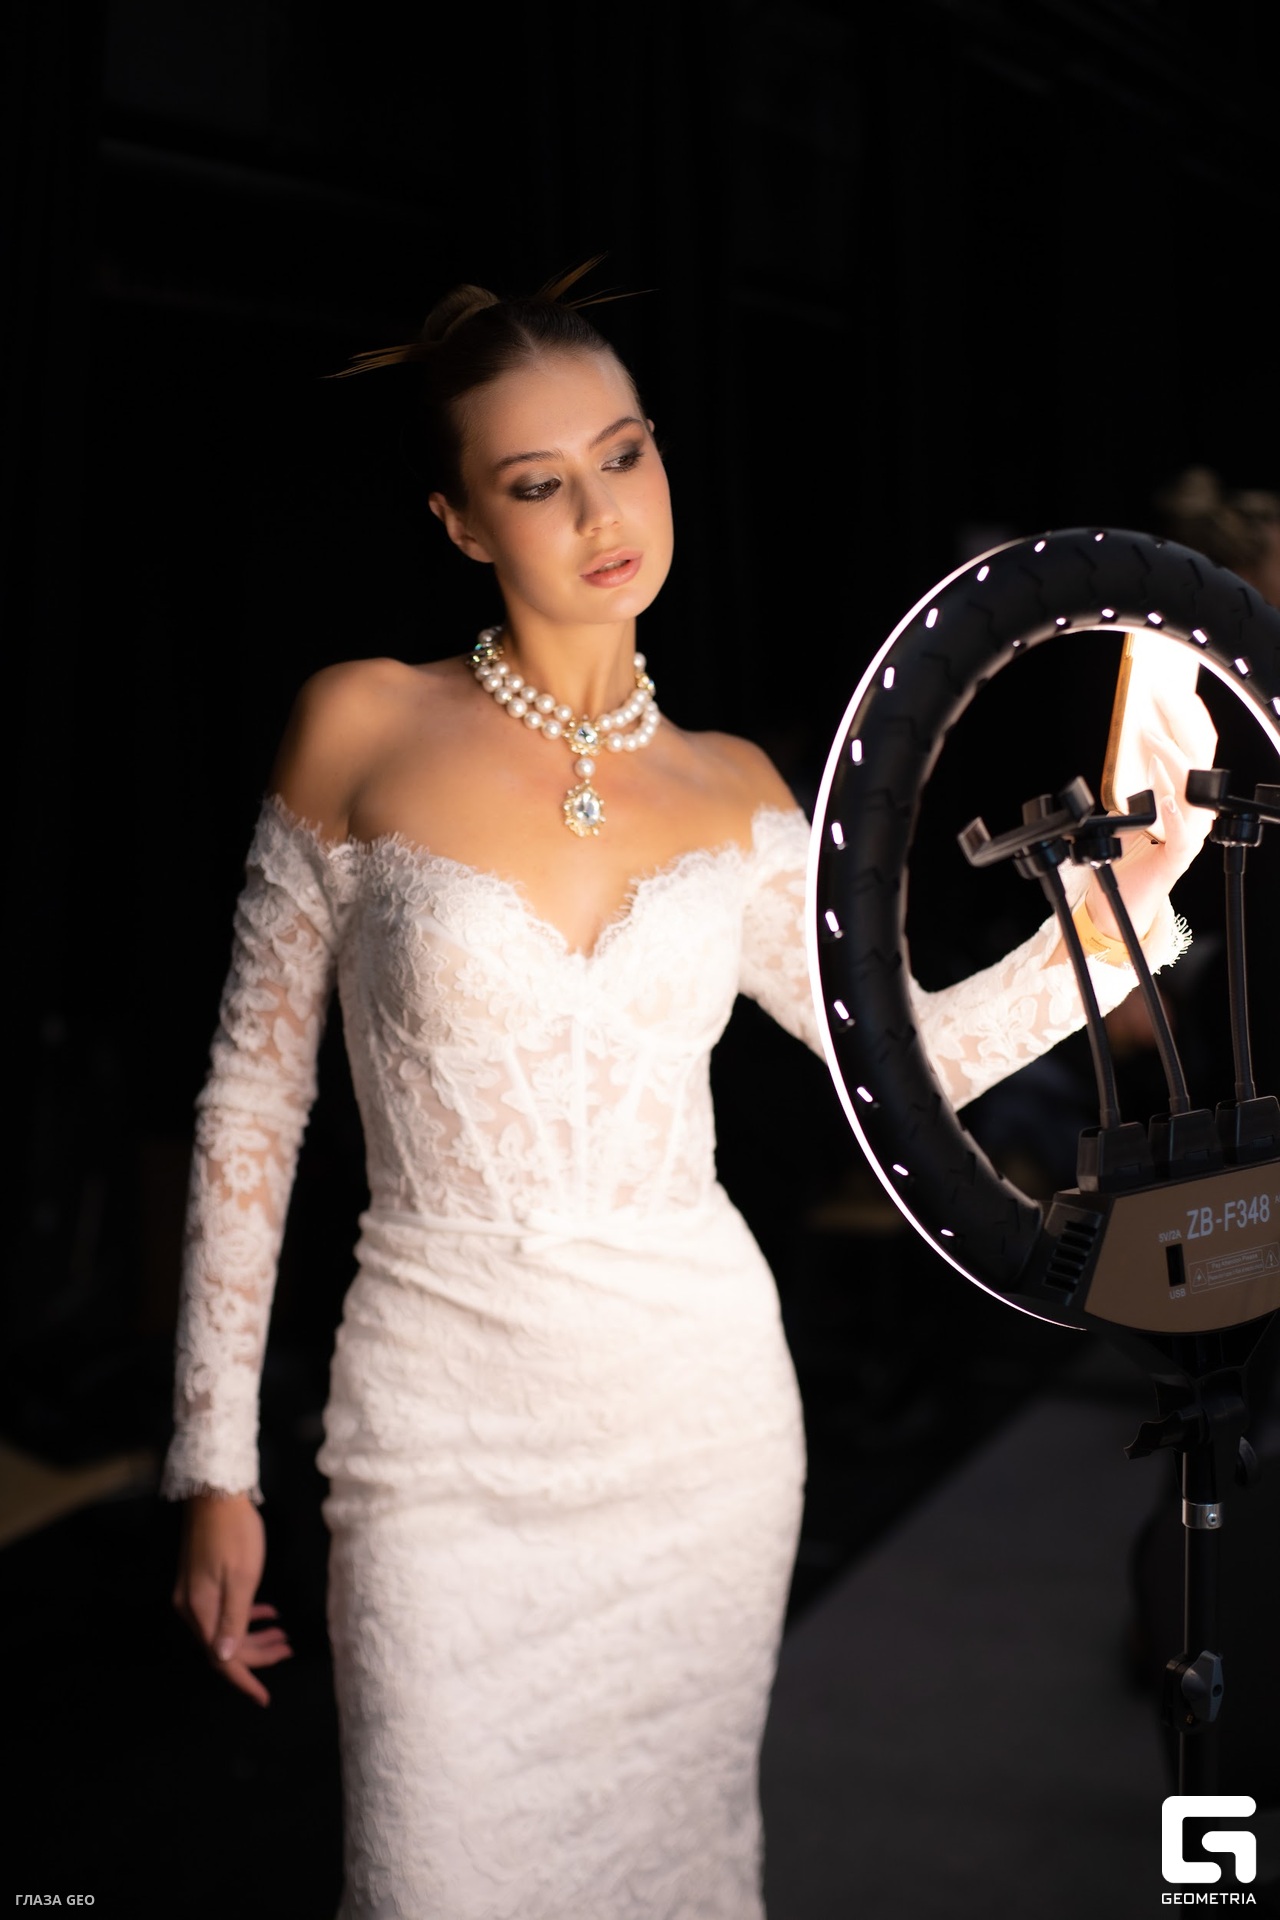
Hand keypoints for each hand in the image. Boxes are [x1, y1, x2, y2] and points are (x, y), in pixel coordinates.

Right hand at [172, 1492, 292, 1706]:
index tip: (264, 1697)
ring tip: (284, 1636)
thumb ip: (235, 1620)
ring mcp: (192, 1594)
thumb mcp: (242, 1578)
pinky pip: (222, 1609)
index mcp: (200, 1611)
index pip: (221, 1660)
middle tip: (288, 1649)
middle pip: (224, 1646)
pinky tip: (267, 1612)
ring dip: (254, 1635)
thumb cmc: (235, 1533)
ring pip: (225, 1627)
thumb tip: (225, 1660)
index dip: (244, 1680)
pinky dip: (245, 1615)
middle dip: (257, 1654)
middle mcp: (190, 1608)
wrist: (215, 1492)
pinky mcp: (199, 1580)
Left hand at [1088, 679, 1218, 941]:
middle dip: (1182, 722)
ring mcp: (1190, 833)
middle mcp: (1194, 811)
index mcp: (1185, 794)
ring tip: (1152, 734)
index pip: (1196, 747)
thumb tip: (1131, 741)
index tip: (1169, 689)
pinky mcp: (1178, 856)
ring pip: (1192, 787)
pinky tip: (1163, 796)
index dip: (1186, 716)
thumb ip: (1135, 778)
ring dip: (1171, 756)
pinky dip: (1173, 811)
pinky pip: (1181, 832)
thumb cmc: (1126, 854)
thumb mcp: (1128, 804)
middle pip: (1199, 757)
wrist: (1119, 900)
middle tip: (1163, 696)